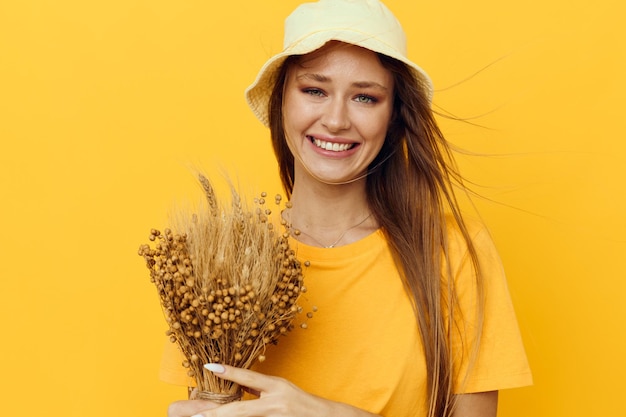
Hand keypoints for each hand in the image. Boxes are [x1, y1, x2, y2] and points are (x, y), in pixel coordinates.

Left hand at [168, 363, 379, 416]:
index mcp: (277, 387)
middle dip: (214, 415)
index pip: (249, 378)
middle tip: (193, 416)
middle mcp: (276, 403)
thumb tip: (236, 384)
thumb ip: (259, 387)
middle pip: (239, 411)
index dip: (229, 372)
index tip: (209, 366)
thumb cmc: (302, 402)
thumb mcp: (281, 388)